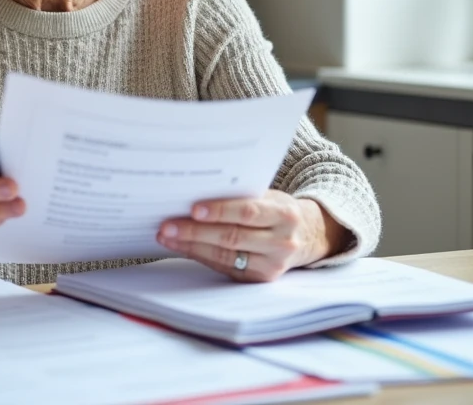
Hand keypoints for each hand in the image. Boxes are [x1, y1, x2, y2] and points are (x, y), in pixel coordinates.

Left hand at [156, 190, 346, 281]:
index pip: (248, 212)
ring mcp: (273, 264)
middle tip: (167, 226)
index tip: (193, 209)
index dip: (220, 211)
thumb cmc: (275, 210)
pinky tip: (181, 247)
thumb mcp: (268, 197)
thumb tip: (194, 194)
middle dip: (196, 231)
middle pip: (232, 237)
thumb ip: (240, 196)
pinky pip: (225, 268)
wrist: (305, 236)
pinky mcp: (261, 279)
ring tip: (167, 236)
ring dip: (191, 246)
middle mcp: (282, 242)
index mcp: (285, 214)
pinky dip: (200, 256)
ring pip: (225, 256)